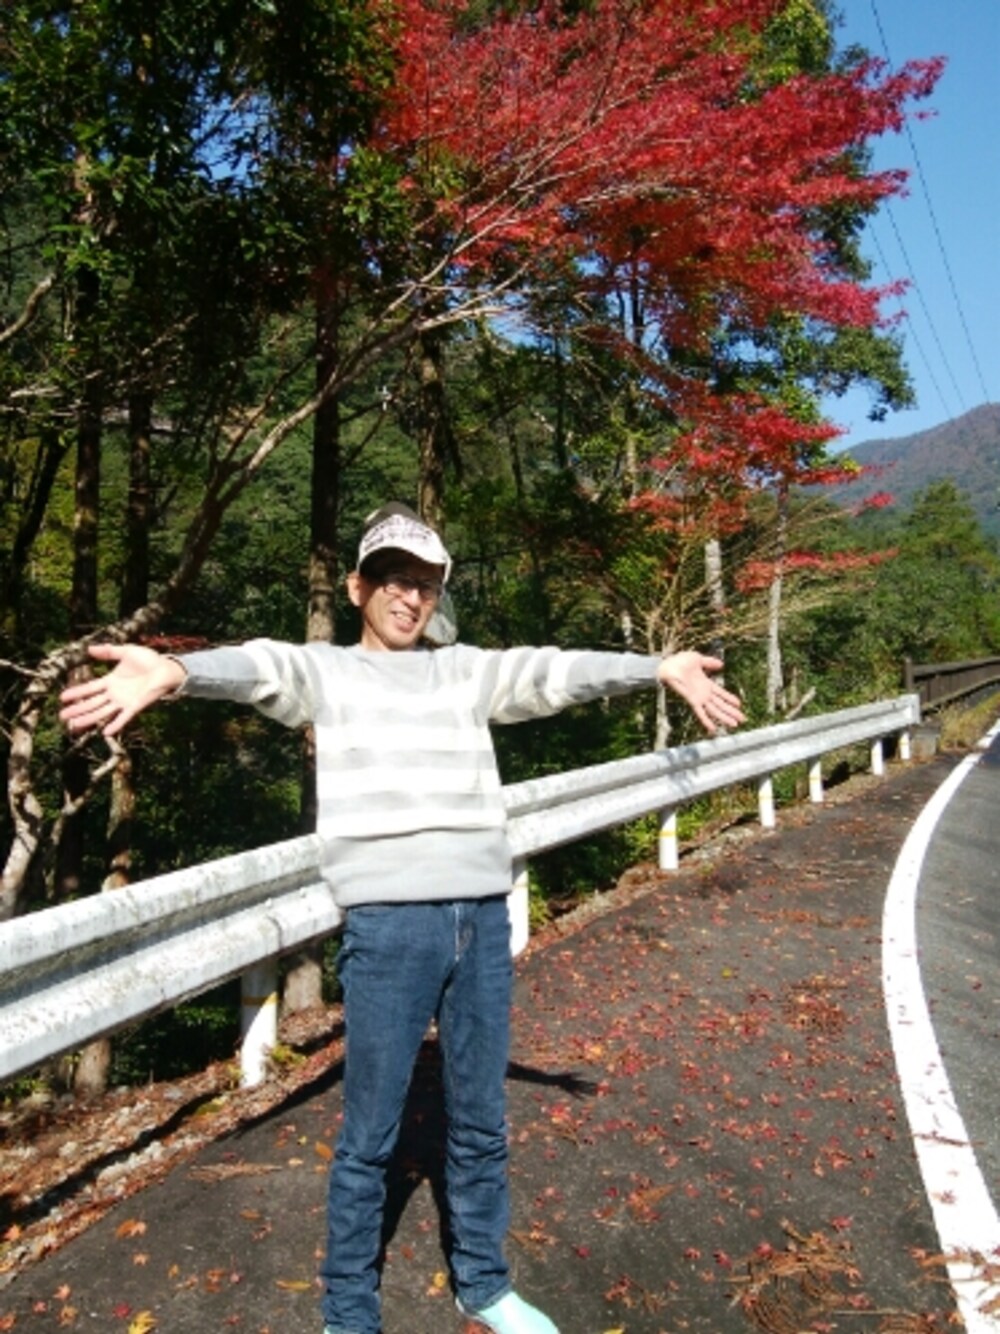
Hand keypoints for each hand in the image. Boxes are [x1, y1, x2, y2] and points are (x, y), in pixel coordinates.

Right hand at [59, 643, 185, 736]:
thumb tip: (89, 649)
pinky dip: (116, 724)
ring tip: (75, 725)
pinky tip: (105, 731)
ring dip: (89, 718)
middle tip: (62, 716)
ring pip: (102, 712)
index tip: (62, 698)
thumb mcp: (126, 652)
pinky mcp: (135, 706)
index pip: (89, 688)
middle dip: (77, 709)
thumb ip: (108, 651)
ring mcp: (124, 701)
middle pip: (92, 703)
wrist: (167, 668)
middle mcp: (114, 693)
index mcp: (111, 681)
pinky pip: (124, 717)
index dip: (76, 692)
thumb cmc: (149, 660)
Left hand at [657, 651, 744, 733]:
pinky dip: (706, 721)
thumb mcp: (698, 659)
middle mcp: (703, 693)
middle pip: (720, 705)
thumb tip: (721, 664)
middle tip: (743, 719)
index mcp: (705, 683)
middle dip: (731, 712)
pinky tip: (713, 729)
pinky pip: (700, 712)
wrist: (666, 665)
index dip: (730, 698)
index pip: (720, 693)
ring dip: (724, 717)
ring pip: (714, 710)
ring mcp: (698, 698)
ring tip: (734, 724)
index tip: (739, 704)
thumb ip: (709, 662)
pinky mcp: (691, 700)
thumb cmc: (678, 662)